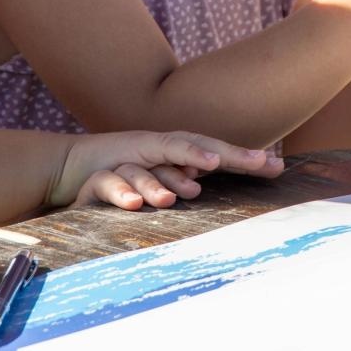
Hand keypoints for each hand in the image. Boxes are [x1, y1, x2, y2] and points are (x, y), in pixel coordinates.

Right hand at [53, 131, 284, 210]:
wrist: (73, 167)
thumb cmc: (129, 177)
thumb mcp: (165, 182)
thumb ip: (191, 185)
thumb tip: (222, 198)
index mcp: (177, 154)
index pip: (216, 153)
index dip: (244, 158)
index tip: (276, 166)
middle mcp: (158, 150)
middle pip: (195, 146)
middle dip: (225, 154)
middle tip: (255, 162)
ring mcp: (130, 158)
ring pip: (156, 163)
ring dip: (173, 176)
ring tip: (194, 190)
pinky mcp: (99, 174)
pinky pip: (111, 181)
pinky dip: (124, 191)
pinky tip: (137, 204)